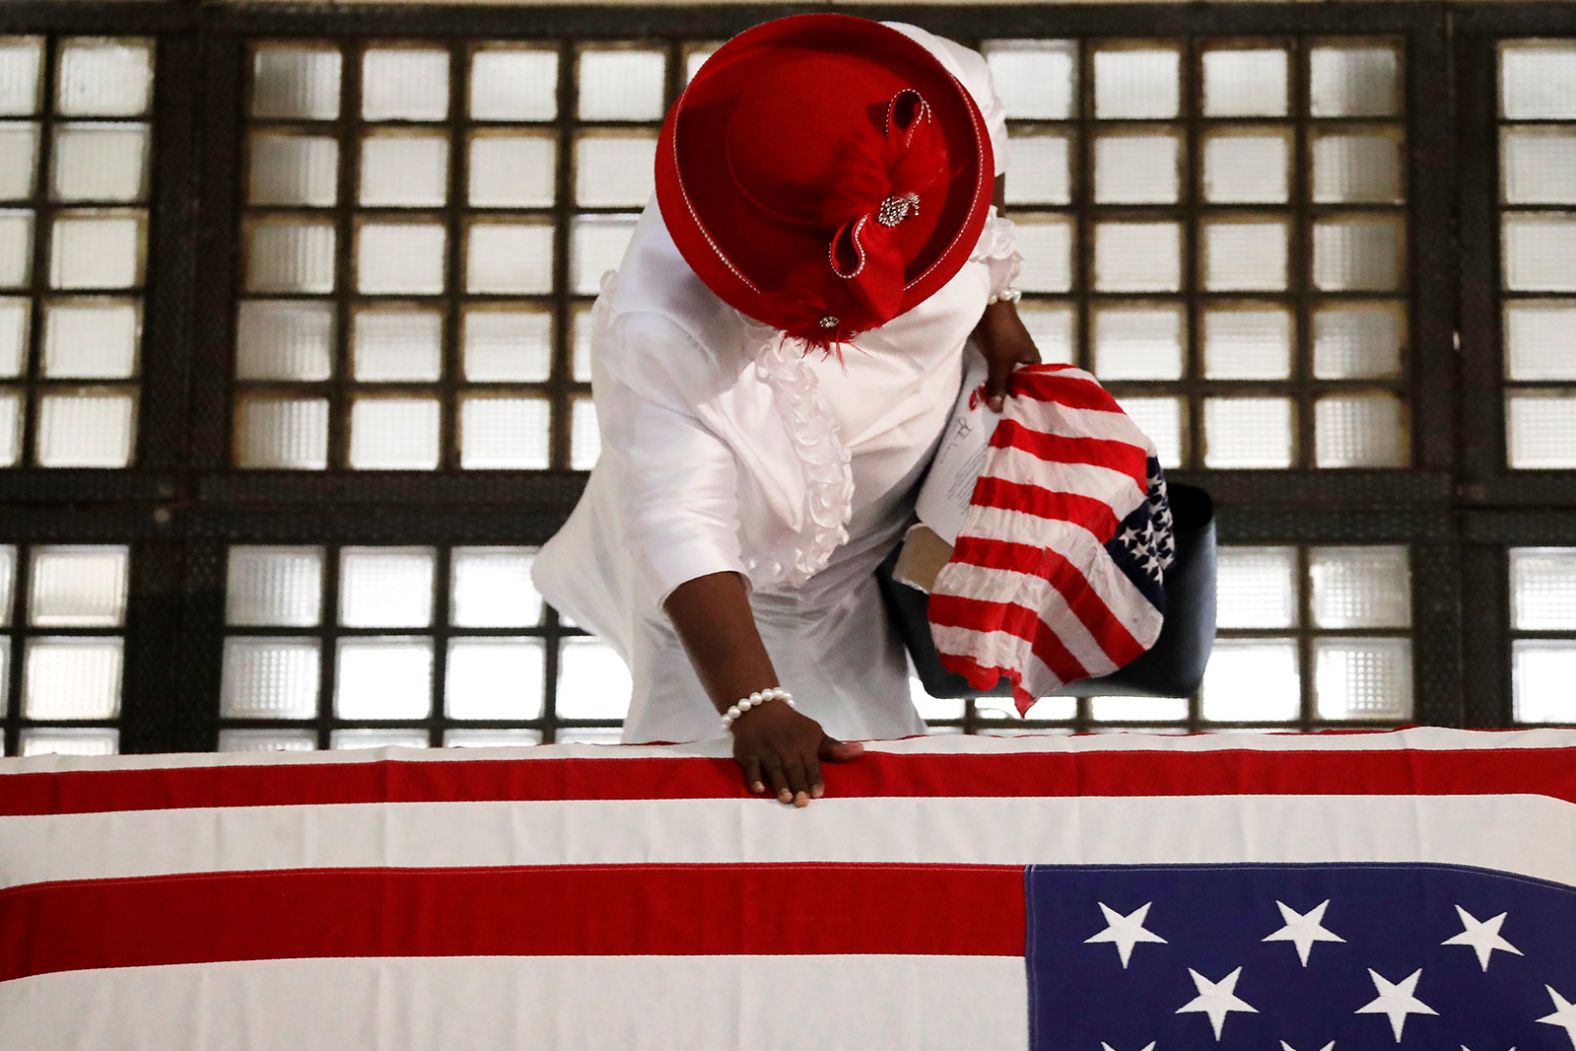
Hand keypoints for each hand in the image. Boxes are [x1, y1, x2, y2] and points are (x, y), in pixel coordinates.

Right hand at [730, 703, 863, 806]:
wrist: (760, 708)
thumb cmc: (792, 726)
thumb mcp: (814, 733)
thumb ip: (834, 748)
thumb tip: (861, 751)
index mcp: (804, 744)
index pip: (811, 764)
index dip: (814, 778)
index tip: (818, 793)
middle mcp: (785, 748)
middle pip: (793, 768)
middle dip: (798, 784)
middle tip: (802, 802)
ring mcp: (765, 751)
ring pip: (774, 768)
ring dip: (780, 783)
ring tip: (786, 799)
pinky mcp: (748, 753)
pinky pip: (751, 766)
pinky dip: (754, 777)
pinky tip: (759, 789)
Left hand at [974, 300, 1041, 413]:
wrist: (986, 306)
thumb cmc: (1001, 334)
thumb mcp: (1000, 363)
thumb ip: (999, 386)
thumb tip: (997, 410)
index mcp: (1033, 362)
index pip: (1032, 387)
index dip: (1024, 401)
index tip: (1016, 418)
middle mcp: (1024, 359)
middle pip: (1017, 383)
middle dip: (1008, 397)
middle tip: (1000, 418)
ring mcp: (1009, 354)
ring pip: (1004, 377)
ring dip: (997, 388)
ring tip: (990, 410)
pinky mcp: (996, 351)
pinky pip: (994, 370)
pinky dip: (990, 379)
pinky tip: (983, 393)